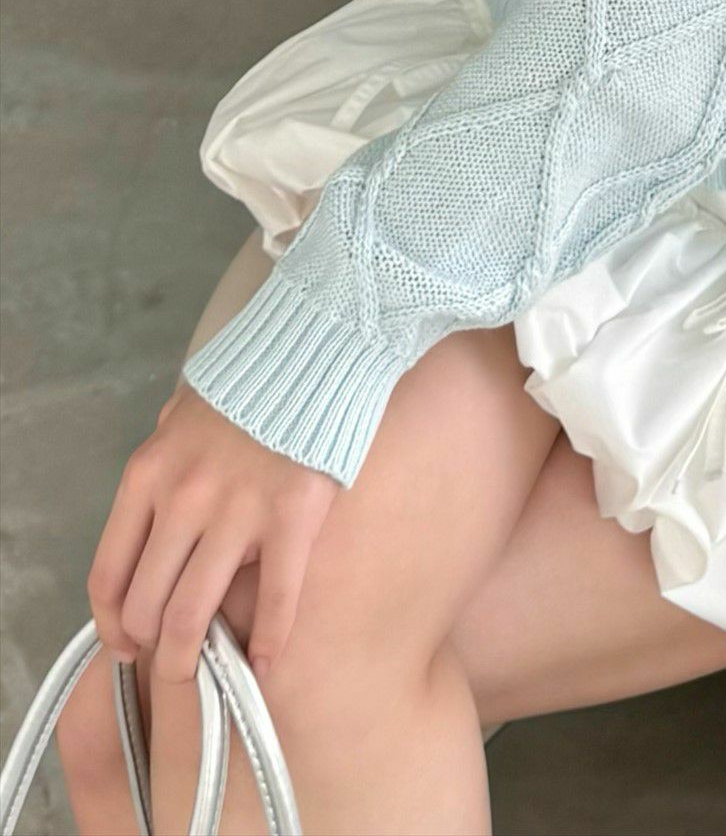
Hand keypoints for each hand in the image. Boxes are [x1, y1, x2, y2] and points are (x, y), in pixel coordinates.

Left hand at [88, 383, 338, 683]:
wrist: (319, 346)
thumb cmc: (253, 378)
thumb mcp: (185, 410)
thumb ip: (166, 458)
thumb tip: (159, 500)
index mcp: (148, 475)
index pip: (109, 572)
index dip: (112, 622)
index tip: (124, 644)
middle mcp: (182, 499)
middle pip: (147, 603)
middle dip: (153, 648)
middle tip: (170, 664)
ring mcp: (236, 511)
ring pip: (193, 613)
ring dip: (193, 659)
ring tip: (204, 677)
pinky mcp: (292, 517)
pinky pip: (272, 598)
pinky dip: (265, 643)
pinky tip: (263, 665)